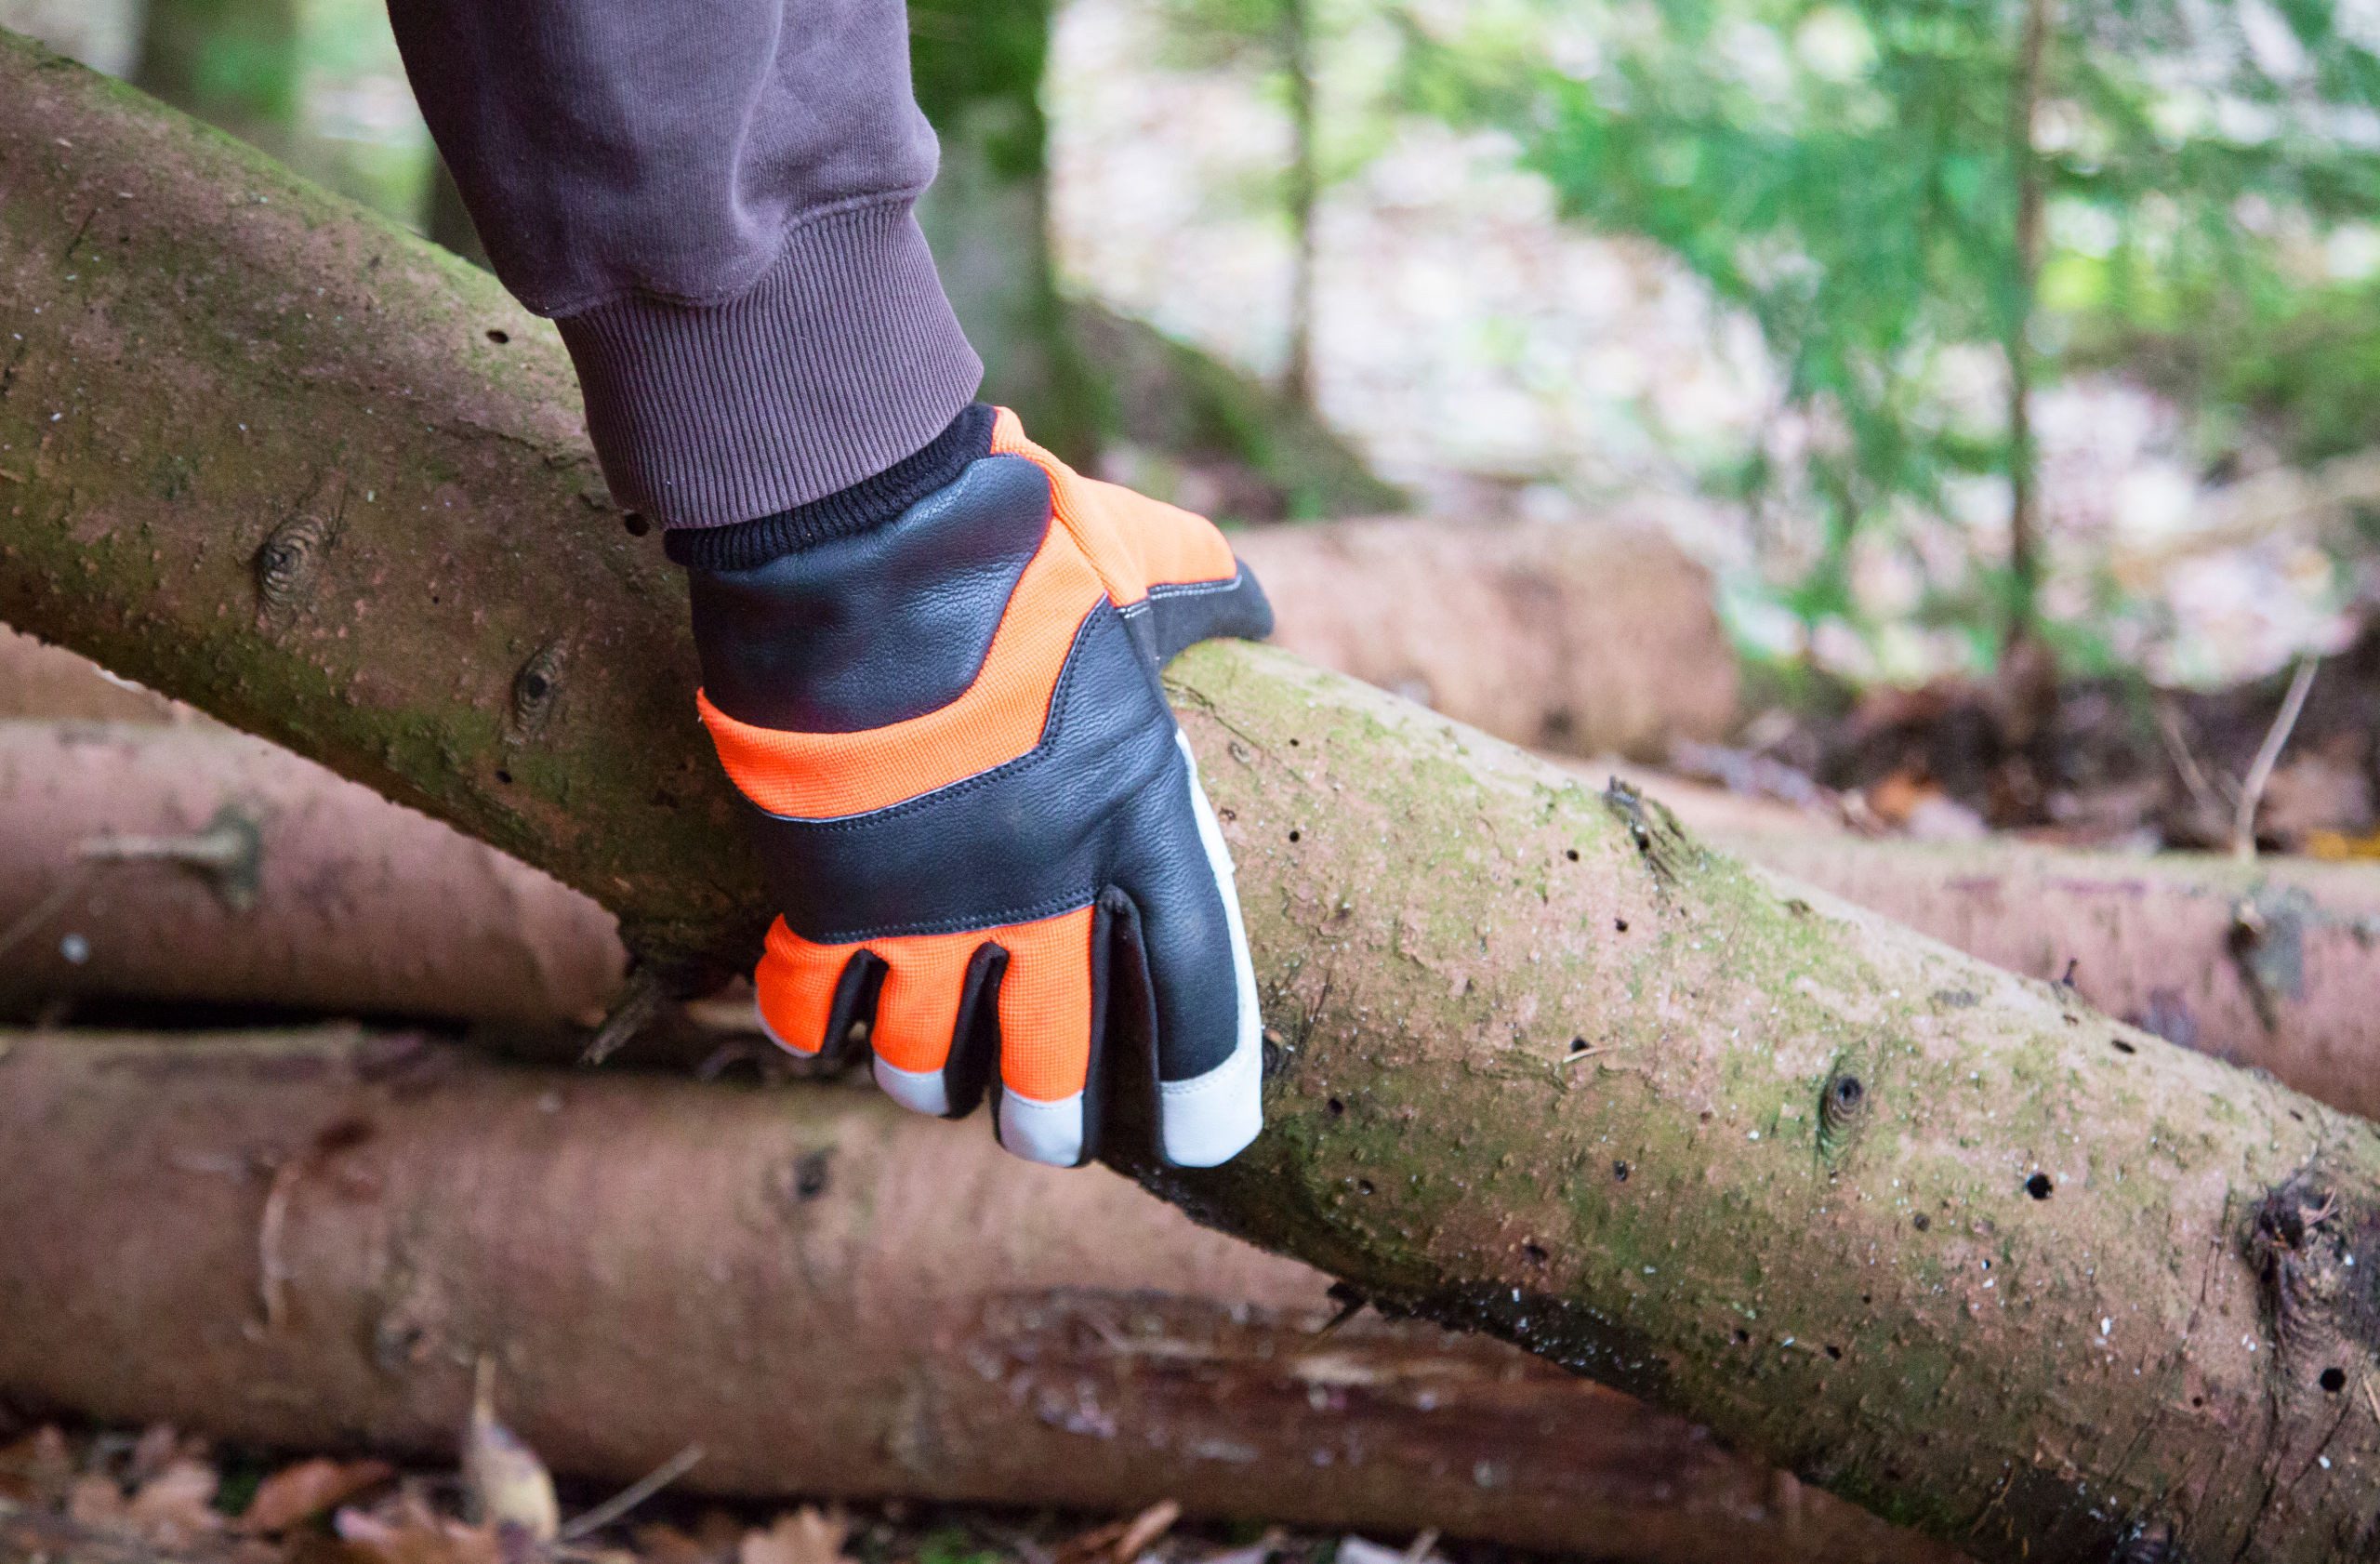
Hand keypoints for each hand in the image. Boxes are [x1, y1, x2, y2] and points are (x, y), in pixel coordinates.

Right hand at [690, 409, 1271, 1166]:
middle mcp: (1040, 889)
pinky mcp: (825, 893)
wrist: (863, 546)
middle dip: (1049, 1121)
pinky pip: (814, 1008)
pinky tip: (825, 1029)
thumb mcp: (1141, 562)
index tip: (1207, 1149)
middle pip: (1054, 1064)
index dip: (1207, 1085)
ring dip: (931, 1082)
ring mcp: (927, 904)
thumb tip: (1254, 605)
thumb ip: (1205, 593)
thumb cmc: (1014, 550)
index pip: (1197, 991)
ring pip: (928, 1059)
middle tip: (1044, 1138)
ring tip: (936, 1083)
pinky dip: (817, 1029)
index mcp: (1136, 818)